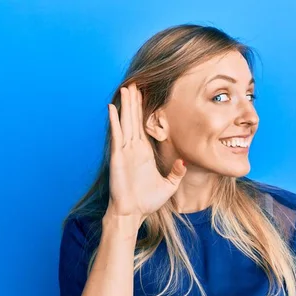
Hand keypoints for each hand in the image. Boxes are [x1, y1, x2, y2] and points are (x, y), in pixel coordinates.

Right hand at [105, 83, 185, 220]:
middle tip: (134, 82)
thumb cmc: (147, 201)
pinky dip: (114, 121)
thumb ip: (176, 173)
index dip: (144, 110)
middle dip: (134, 101)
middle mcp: (133, 148)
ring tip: (126, 88)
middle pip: (133, 119)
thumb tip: (183, 162)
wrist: (133, 213)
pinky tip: (112, 107)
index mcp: (144, 153)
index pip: (143, 126)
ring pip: (125, 122)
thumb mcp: (168, 185)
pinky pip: (116, 135)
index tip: (145, 95)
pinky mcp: (118, 157)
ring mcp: (125, 151)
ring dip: (125, 105)